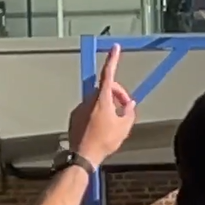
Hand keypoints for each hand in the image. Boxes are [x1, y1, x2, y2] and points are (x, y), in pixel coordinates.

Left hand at [66, 44, 138, 164]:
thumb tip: (129, 105)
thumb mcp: (124, 127)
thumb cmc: (103, 142)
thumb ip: (129, 113)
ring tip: (113, 121)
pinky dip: (97, 112)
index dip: (113, 60)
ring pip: (97, 99)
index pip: (108, 74)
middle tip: (125, 107)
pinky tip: (100, 127)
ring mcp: (80, 108)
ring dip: (107, 104)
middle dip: (117, 93)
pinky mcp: (74, 116)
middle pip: (105, 88)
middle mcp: (89, 100)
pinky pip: (88, 109)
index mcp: (102, 99)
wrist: (83, 155)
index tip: (115, 48)